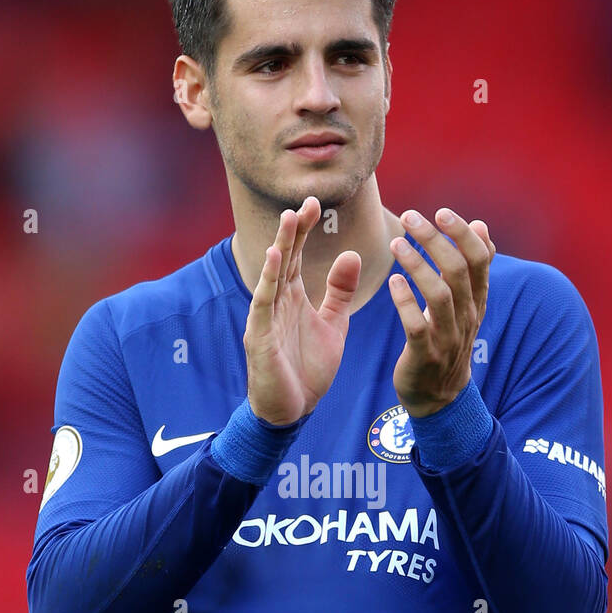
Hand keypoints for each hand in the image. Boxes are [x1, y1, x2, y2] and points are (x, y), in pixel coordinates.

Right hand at [244, 197, 360, 424]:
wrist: (293, 412)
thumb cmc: (307, 370)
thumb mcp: (333, 325)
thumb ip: (340, 292)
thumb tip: (352, 254)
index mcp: (292, 299)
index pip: (297, 256)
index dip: (304, 230)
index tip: (315, 202)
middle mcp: (276, 303)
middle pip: (284, 259)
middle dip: (293, 230)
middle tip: (305, 201)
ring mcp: (265, 319)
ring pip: (272, 276)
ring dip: (280, 247)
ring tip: (289, 219)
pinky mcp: (259, 338)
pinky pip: (263, 304)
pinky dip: (268, 281)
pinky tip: (276, 259)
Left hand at [388, 209, 494, 417]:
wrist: (438, 396)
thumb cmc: (447, 339)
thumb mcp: (466, 304)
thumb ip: (472, 267)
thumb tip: (481, 225)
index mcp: (476, 301)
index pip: (479, 260)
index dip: (462, 234)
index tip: (441, 213)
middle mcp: (466, 317)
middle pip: (458, 271)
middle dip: (434, 240)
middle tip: (410, 217)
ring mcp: (446, 337)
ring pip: (439, 295)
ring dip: (418, 265)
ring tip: (397, 243)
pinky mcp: (424, 355)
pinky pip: (416, 325)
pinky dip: (406, 301)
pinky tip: (394, 282)